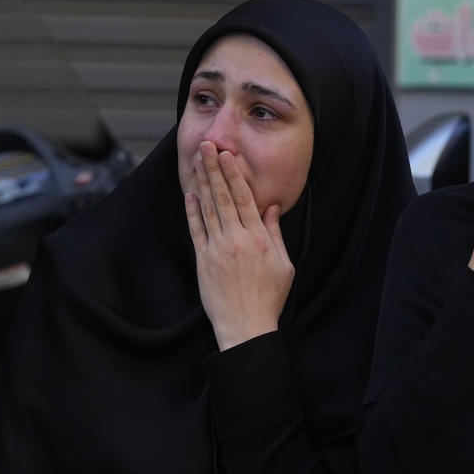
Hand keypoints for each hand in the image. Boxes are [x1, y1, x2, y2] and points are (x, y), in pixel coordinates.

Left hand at [185, 141, 293, 350]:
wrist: (246, 326)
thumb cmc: (269, 297)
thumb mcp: (284, 264)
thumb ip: (275, 234)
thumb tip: (271, 208)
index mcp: (259, 239)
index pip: (245, 198)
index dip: (235, 174)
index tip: (228, 155)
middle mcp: (236, 240)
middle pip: (224, 197)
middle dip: (214, 170)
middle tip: (207, 147)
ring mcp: (217, 250)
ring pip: (209, 209)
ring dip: (203, 183)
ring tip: (197, 162)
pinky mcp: (203, 261)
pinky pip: (196, 231)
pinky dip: (192, 212)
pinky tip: (190, 194)